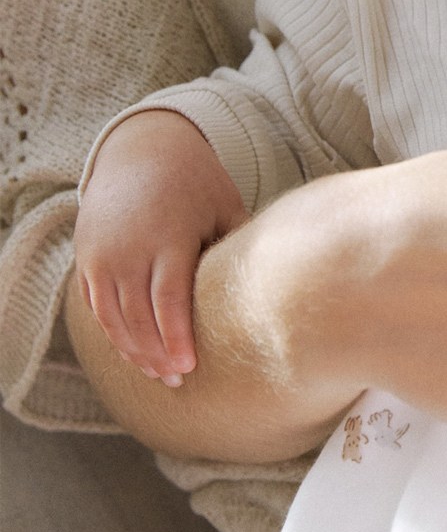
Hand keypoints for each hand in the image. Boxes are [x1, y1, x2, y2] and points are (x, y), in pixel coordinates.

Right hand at [74, 110, 247, 385]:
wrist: (140, 149)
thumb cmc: (196, 182)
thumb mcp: (223, 205)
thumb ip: (238, 247)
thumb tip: (275, 288)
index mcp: (167, 236)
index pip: (168, 299)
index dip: (176, 337)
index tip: (190, 368)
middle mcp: (128, 249)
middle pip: (137, 316)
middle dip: (156, 354)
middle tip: (178, 381)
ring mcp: (101, 255)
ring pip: (112, 317)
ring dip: (134, 350)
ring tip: (159, 375)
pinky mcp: (87, 259)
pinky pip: (96, 307)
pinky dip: (114, 333)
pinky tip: (135, 352)